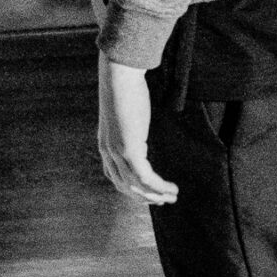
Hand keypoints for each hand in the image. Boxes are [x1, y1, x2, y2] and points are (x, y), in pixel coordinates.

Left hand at [97, 57, 178, 206]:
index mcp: (104, 144)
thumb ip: (128, 125)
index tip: (148, 194)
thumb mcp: (123, 112)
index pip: (115, 177)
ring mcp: (117, 153)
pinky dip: (159, 187)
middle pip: (124, 187)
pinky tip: (171, 189)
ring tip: (172, 197)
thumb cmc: (123, 87)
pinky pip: (146, 178)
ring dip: (156, 196)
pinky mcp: (129, 150)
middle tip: (163, 201)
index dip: (132, 190)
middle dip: (145, 198)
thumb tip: (138, 126)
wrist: (119, 75)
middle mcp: (107, 152)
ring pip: (136, 186)